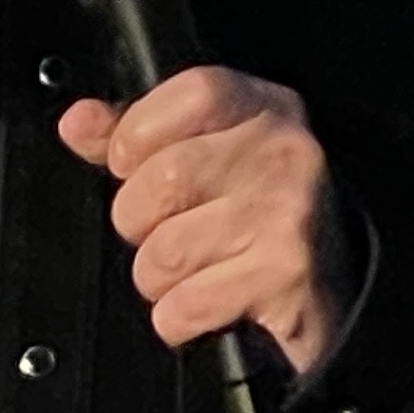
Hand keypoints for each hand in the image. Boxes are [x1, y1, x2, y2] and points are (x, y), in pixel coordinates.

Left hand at [57, 65, 349, 376]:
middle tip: (167, 232)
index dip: (141, 133)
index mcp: (266, 110)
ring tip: (194, 273)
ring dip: (159, 279)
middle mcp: (285, 154)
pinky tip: (209, 305)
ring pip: (165, 251)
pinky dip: (179, 318)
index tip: (132, 164)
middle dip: (140, 222)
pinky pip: (184, 306)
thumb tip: (78, 123)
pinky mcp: (285, 280)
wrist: (335, 299)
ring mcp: (288, 216)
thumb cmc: (265, 224)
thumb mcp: (213, 158)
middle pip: (163, 179)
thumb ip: (141, 136)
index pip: (192, 93)